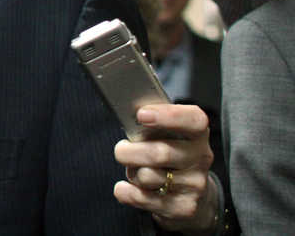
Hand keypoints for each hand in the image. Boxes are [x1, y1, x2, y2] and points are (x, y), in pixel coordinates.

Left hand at [113, 103, 217, 233]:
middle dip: (130, 151)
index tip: (141, 115)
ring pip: (148, 176)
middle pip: (160, 153)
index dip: (167, 116)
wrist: (193, 194)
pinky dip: (126, 192)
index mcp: (197, 133)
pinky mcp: (184, 207)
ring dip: (131, 171)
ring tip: (134, 169)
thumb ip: (152, 123)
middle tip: (121, 149)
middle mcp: (201, 158)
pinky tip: (125, 188)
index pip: (192, 120)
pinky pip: (143, 198)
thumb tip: (126, 115)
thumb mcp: (167, 133)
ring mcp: (195, 185)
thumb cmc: (170, 152)